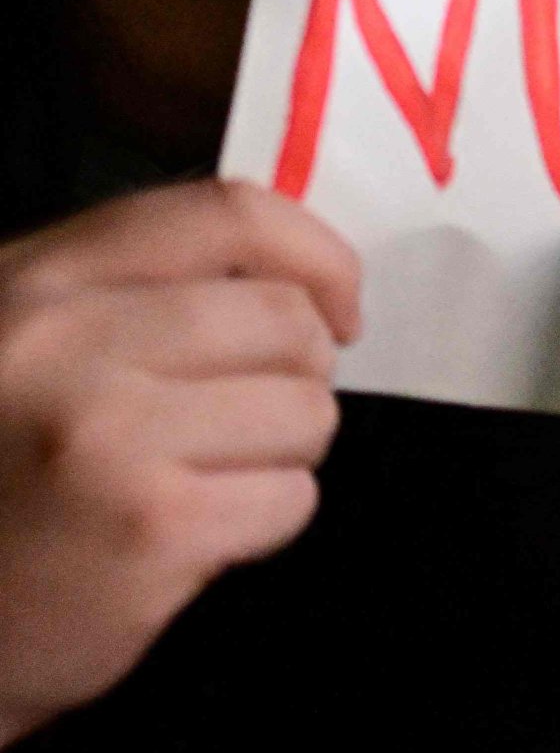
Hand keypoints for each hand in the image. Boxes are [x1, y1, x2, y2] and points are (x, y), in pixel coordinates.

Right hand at [0, 180, 360, 749]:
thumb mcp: (28, 349)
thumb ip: (137, 295)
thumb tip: (303, 279)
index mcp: (37, 281)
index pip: (226, 214)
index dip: (317, 256)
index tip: (335, 310)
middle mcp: (64, 342)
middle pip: (286, 321)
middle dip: (296, 378)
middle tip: (240, 423)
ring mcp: (107, 434)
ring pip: (305, 412)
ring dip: (278, 455)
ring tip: (197, 482)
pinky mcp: (151, 526)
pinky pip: (290, 499)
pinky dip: (260, 523)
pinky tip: (185, 538)